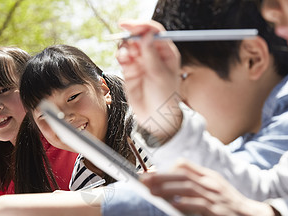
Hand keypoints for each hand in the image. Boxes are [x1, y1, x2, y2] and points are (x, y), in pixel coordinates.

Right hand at [116, 20, 182, 143]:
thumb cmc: (164, 97)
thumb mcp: (160, 75)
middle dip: (131, 35)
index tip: (131, 26)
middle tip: (123, 34)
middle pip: (139, 36)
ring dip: (125, 46)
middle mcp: (153, 55)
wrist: (155, 116)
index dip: (142, 26)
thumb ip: (151, 55)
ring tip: (126, 55)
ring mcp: (141, 62)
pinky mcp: (130, 70)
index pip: (154, 32)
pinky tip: (122, 59)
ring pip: (129, 46)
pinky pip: (123, 57)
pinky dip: (121, 55)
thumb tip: (147, 35)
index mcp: (166, 53)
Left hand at [141, 160, 287, 215]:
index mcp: (210, 177)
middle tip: (143, 180)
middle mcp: (211, 183)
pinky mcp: (219, 212)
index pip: (184, 166)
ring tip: (150, 191)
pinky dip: (184, 205)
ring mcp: (216, 196)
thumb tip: (172, 195)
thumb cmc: (233, 208)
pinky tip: (172, 206)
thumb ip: (196, 191)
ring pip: (187, 188)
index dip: (165, 169)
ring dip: (167, 189)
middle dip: (160, 177)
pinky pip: (199, 206)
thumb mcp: (214, 193)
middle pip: (182, 175)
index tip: (149, 173)